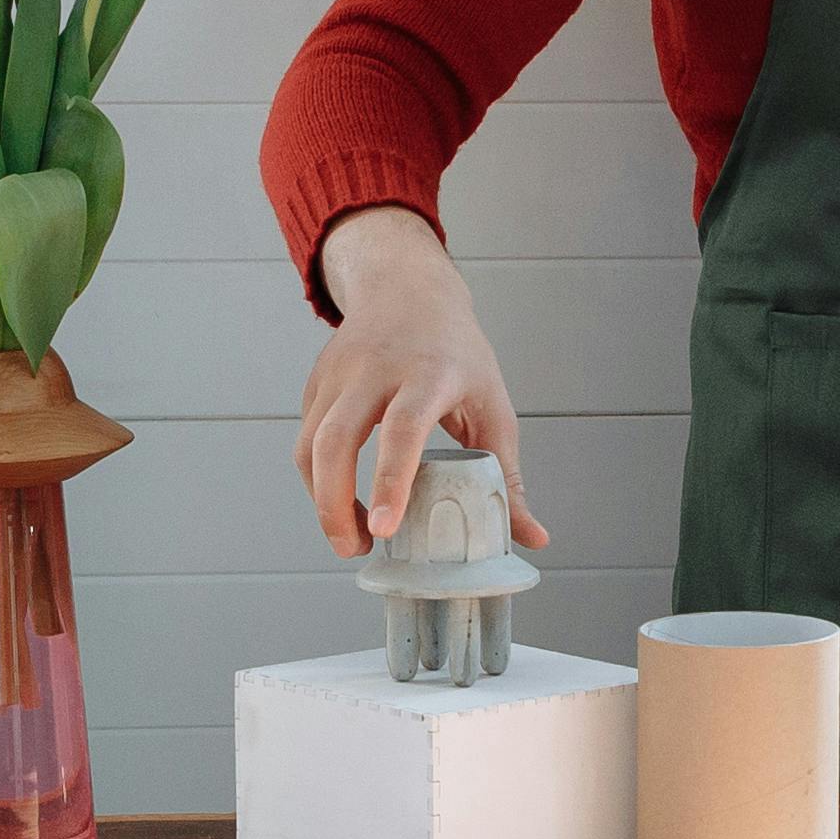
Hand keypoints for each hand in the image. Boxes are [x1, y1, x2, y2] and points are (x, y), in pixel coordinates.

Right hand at [296, 207, 548, 561]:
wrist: (406, 289)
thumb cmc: (457, 352)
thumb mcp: (493, 406)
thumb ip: (507, 475)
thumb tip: (533, 538)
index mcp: (430, 374)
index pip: (402, 430)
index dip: (390, 482)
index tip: (383, 528)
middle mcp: (375, 370)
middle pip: (337, 441)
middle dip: (334, 505)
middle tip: (355, 549)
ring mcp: (339, 375)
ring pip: (310, 446)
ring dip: (322, 500)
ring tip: (350, 538)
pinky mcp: (316, 384)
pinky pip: (305, 442)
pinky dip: (318, 481)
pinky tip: (341, 501)